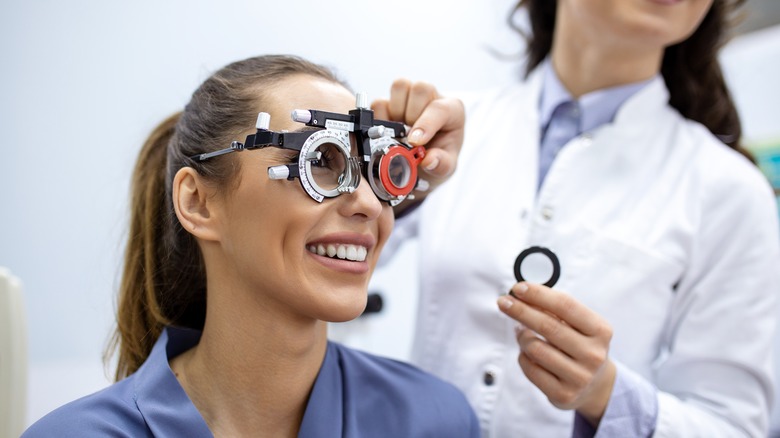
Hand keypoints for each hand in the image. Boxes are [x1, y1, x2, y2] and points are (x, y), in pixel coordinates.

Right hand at [372, 79, 463, 209]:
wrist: (424, 163)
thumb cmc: (439, 157)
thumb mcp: (446, 167)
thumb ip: (442, 164)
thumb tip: (429, 160)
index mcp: (452, 110)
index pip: (440, 108)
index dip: (426, 124)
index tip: (414, 142)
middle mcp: (431, 98)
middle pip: (420, 89)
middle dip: (412, 115)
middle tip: (410, 137)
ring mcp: (409, 98)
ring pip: (400, 86)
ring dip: (396, 112)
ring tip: (401, 132)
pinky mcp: (389, 103)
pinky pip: (379, 102)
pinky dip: (381, 119)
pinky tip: (389, 132)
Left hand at [497, 282, 615, 425]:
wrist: (596, 386)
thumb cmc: (581, 345)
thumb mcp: (579, 325)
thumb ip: (555, 309)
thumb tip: (523, 294)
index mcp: (600, 330)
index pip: (566, 305)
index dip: (539, 294)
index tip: (518, 288)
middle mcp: (593, 354)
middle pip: (547, 326)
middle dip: (520, 310)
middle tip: (503, 302)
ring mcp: (579, 377)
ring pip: (535, 348)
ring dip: (522, 337)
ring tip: (521, 332)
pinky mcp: (564, 394)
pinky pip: (530, 368)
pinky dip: (523, 356)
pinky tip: (526, 352)